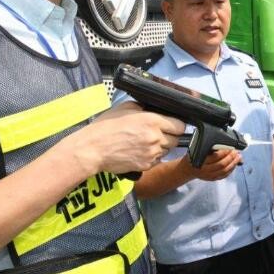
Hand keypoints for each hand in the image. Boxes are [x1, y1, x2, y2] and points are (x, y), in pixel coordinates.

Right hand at [70, 108, 184, 175]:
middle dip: (170, 136)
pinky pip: (157, 161)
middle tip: (158, 134)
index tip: (172, 125)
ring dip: (161, 147)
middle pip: (176, 140)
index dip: (177, 125)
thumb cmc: (106, 127)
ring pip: (167, 151)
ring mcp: (151, 153)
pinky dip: (152, 157)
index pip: (180, 125)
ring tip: (146, 143)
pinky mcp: (146, 165)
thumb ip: (144, 108)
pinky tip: (140, 151)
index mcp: (153, 121)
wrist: (92, 149)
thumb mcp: (126, 108)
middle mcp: (155, 137)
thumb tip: (153, 109)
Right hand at [185, 149, 240, 180]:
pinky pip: (224, 176)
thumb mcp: (197, 149)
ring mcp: (209, 176)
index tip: (229, 147)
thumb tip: (223, 145)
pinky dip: (231, 170)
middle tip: (235, 152)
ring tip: (238, 157)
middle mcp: (204, 170)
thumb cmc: (192, 157)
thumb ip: (209, 147)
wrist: (188, 168)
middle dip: (231, 158)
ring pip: (224, 171)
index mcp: (200, 161)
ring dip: (233, 164)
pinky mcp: (212, 179)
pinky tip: (234, 164)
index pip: (215, 157)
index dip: (224, 152)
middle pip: (221, 164)